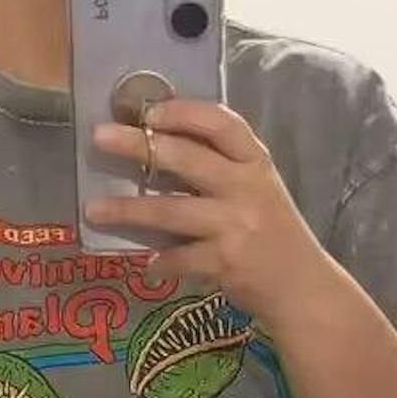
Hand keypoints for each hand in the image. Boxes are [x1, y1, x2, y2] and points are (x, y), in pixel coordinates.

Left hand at [86, 100, 333, 328]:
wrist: (302, 288)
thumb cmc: (274, 236)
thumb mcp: (258, 191)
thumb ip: (222, 172)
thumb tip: (159, 152)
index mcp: (255, 163)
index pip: (221, 123)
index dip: (183, 112)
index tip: (148, 110)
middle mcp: (246, 187)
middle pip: (186, 158)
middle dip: (139, 146)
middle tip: (100, 137)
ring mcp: (235, 225)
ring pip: (170, 211)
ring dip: (127, 210)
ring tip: (94, 210)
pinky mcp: (225, 262)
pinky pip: (179, 258)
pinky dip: (159, 262)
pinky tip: (147, 266)